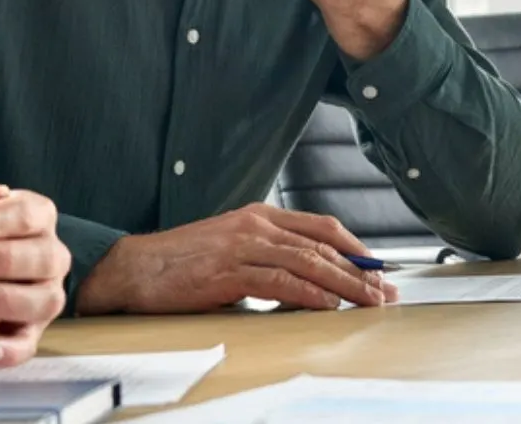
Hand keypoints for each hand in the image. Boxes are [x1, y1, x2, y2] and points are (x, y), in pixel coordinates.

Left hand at [0, 147, 70, 367]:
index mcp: (30, 219)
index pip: (32, 212)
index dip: (0, 220)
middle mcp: (45, 258)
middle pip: (45, 255)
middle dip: (6, 258)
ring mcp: (40, 298)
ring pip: (46, 300)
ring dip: (10, 300)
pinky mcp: (27, 335)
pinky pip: (28, 345)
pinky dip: (10, 349)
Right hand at [73, 203, 395, 314]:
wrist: (135, 267)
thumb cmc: (181, 262)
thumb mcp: (231, 248)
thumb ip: (267, 256)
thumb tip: (306, 281)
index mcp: (258, 215)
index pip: (321, 227)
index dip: (355, 248)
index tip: (377, 268)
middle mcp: (255, 225)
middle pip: (322, 245)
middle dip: (360, 270)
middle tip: (385, 291)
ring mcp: (243, 246)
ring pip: (308, 262)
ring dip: (345, 284)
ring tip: (369, 301)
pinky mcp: (228, 271)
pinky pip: (280, 281)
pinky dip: (310, 293)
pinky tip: (329, 305)